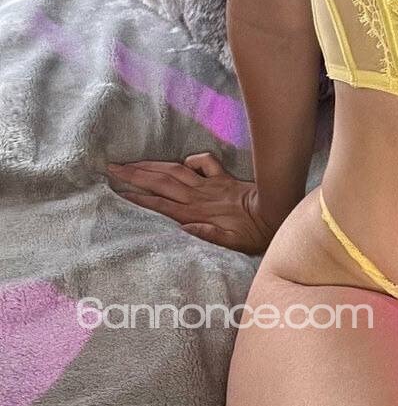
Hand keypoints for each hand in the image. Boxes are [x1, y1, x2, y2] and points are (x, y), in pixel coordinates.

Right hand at [102, 151, 277, 254]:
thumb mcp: (232, 244)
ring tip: (131, 162)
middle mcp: (200, 197)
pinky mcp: (224, 178)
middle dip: (136, 175)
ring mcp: (211, 185)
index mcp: (197, 214)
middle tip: (112, 168)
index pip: (160, 204)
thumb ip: (209, 235)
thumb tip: (185, 227)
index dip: (138, 197)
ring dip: (152, 166)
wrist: (278, 211)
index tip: (117, 191)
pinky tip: (182, 162)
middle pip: (161, 182)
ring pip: (176, 171)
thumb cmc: (254, 234)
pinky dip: (191, 161)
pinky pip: (204, 164)